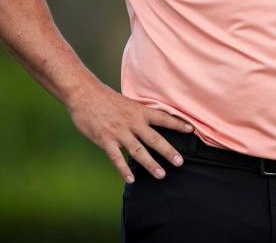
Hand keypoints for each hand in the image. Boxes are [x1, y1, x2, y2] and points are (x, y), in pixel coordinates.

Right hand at [65, 83, 192, 182]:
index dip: (177, 124)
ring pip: (138, 151)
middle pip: (154, 138)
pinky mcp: (105, 140)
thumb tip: (151, 121)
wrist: (84, 94)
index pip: (163, 118)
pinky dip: (124, 170)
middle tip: (180, 162)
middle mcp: (132, 122)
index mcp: (139, 111)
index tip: (191, 130)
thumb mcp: (127, 102)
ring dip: (150, 164)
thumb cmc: (105, 98)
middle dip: (168, 151)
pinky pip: (116, 158)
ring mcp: (119, 132)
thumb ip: (138, 114)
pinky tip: (131, 180)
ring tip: (161, 175)